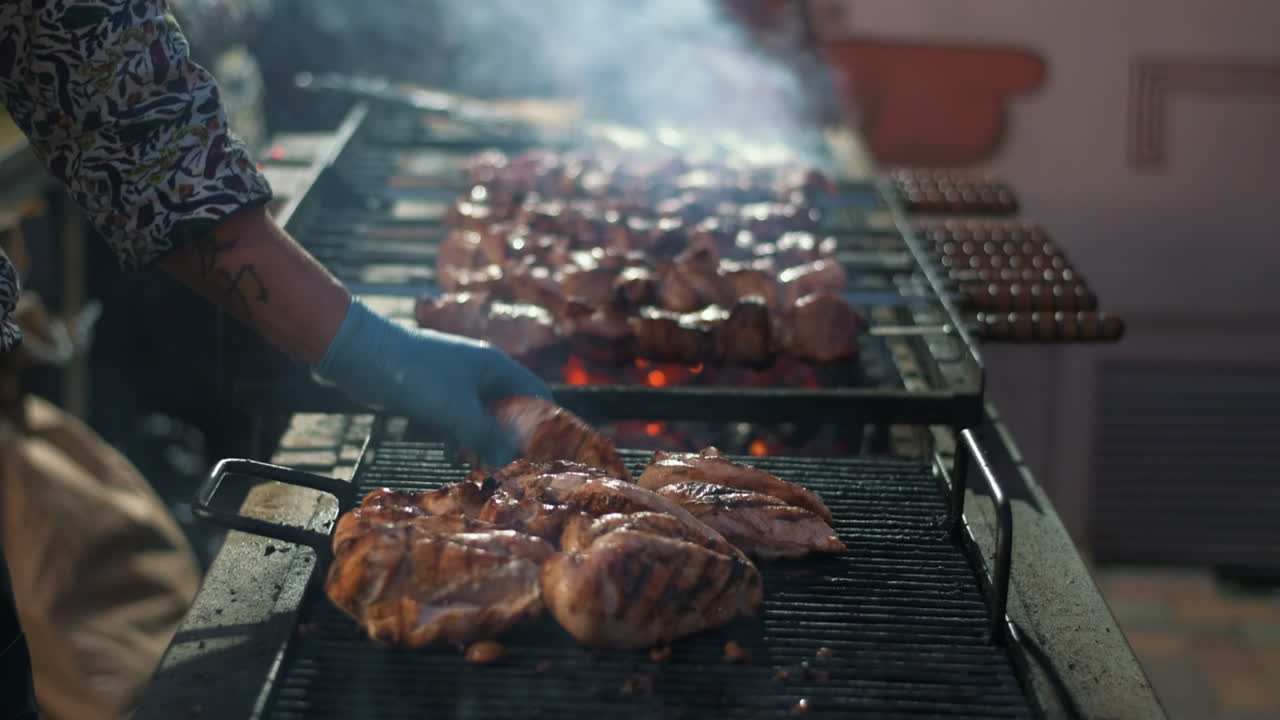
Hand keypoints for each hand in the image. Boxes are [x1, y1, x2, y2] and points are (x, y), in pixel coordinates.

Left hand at [314, 299, 551, 464]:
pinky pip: (458, 419)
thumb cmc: (414, 376)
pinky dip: (459, 437)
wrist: (360, 354)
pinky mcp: (435, 393)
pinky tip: (452, 455)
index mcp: (496, 368)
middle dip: (511, 439)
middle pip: (511, 409)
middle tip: (512, 470)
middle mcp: (482, 373)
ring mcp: (457, 382)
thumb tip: (512, 461)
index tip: (547, 455)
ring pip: (483, 417)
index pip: (537, 395)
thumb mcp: (456, 410)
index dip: (547, 424)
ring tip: (482, 469)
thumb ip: (486, 436)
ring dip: (483, 441)